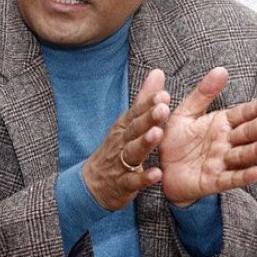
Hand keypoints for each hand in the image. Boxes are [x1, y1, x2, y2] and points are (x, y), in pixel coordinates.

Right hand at [82, 69, 170, 210]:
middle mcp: (121, 142)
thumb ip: (144, 100)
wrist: (93, 184)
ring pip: (133, 152)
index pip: (136, 112)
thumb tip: (158, 72)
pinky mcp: (123, 184)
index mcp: (124, 127)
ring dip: (145, 143)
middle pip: (134, 129)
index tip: (163, 95)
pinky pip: (133, 181)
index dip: (148, 104)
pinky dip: (144, 178)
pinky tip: (157, 174)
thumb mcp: (128, 123)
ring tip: (158, 134)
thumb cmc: (117, 148)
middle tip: (163, 109)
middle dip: (148, 119)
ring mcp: (120, 163)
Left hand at [159, 67, 256, 207]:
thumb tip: (221, 69)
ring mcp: (222, 162)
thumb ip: (203, 93)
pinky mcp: (214, 181)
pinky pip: (231, 178)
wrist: (160, 169)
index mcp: (221, 123)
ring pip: (244, 155)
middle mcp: (226, 142)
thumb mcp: (186, 113)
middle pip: (247, 133)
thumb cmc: (175, 139)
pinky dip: (245, 176)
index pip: (243, 113)